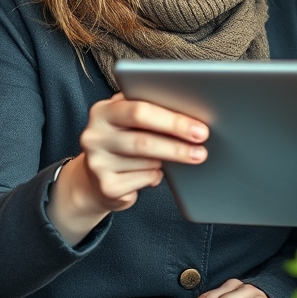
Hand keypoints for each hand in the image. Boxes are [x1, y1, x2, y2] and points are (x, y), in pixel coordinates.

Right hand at [47, 93, 208, 244]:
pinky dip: (157, 176)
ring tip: (173, 158)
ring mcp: (97, 163)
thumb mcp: (129, 120)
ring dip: (167, 161)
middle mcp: (94, 135)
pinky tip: (154, 172)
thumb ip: (150, 110)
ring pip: (148, 162)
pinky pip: (145, 179)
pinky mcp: (106, 187)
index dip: (173, 120)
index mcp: (102, 111)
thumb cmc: (123, 141)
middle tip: (202, 150)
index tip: (199, 128)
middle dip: (177, 146)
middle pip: (144, 140)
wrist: (94, 179)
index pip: (140, 111)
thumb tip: (192, 114)